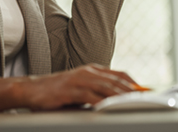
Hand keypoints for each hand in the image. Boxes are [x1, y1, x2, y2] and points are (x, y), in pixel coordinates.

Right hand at [19, 64, 136, 109]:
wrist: (32, 89)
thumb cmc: (57, 91)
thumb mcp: (80, 88)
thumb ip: (96, 91)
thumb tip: (114, 101)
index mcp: (92, 70)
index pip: (119, 74)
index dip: (133, 82)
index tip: (145, 91)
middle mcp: (88, 72)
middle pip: (116, 80)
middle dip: (132, 90)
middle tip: (145, 99)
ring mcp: (79, 79)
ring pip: (106, 87)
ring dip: (121, 96)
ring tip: (133, 103)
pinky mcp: (71, 90)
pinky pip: (91, 96)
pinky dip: (102, 102)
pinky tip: (110, 108)